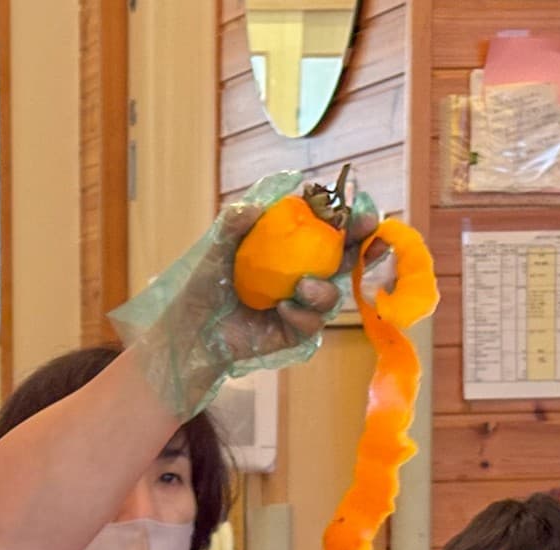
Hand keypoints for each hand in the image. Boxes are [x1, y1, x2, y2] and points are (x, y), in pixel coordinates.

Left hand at [108, 169, 378, 418]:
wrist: (191, 329)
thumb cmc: (204, 286)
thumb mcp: (217, 248)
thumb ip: (233, 223)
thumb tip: (255, 207)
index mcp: (290, 249)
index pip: (326, 231)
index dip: (348, 220)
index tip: (361, 211)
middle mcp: (301, 275)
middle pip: (343, 260)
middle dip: (362, 247)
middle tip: (369, 236)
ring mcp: (300, 305)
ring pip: (332, 295)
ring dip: (324, 289)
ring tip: (303, 285)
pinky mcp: (294, 332)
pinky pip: (312, 323)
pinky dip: (302, 314)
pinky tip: (282, 309)